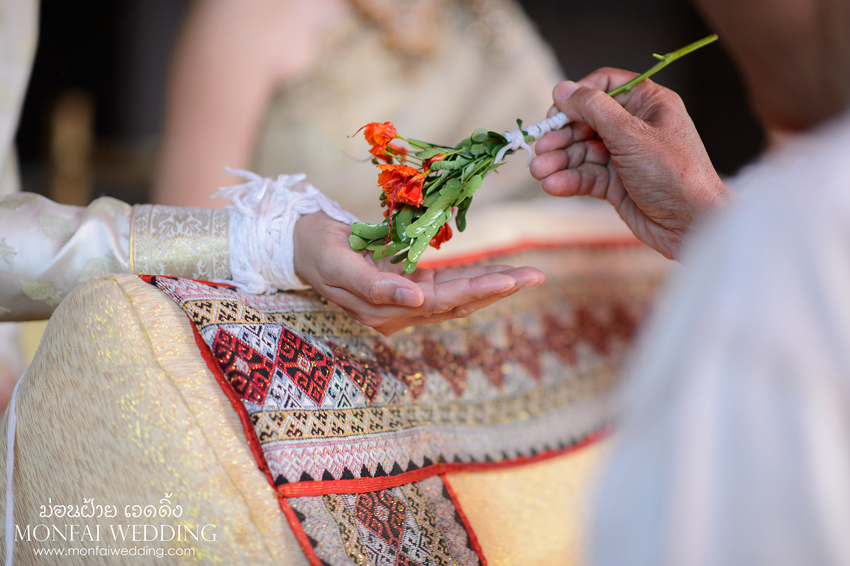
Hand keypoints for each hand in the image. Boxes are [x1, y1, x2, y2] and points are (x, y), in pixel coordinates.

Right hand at [293, 212, 544, 334]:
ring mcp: (404, 302)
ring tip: (527, 274)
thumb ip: (374, 286)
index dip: (478, 290)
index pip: (441, 302)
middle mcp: (399, 312)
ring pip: (457, 297)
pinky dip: (472, 278)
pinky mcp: (406, 287)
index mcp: (383, 310)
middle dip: (497, 289)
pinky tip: (497, 272)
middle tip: (536, 275)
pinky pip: (446, 286)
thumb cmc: (315, 249)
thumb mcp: (338, 263)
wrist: (298, 245)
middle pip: (457, 303)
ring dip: (491, 285)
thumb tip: (416, 301)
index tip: (510, 280)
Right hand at [530, 68, 739, 259]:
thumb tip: (562, 89)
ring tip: (538, 171)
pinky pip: (586, 176)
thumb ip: (593, 109)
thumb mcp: (630, 134)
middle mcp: (634, 127)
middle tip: (540, 150)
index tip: (556, 112)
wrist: (692, 225)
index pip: (604, 86)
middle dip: (561, 137)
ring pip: (582, 152)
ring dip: (559, 161)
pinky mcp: (616, 184)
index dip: (577, 97)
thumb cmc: (673, 173)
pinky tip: (552, 185)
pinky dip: (568, 180)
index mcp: (647, 104)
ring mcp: (624, 157)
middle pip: (586, 122)